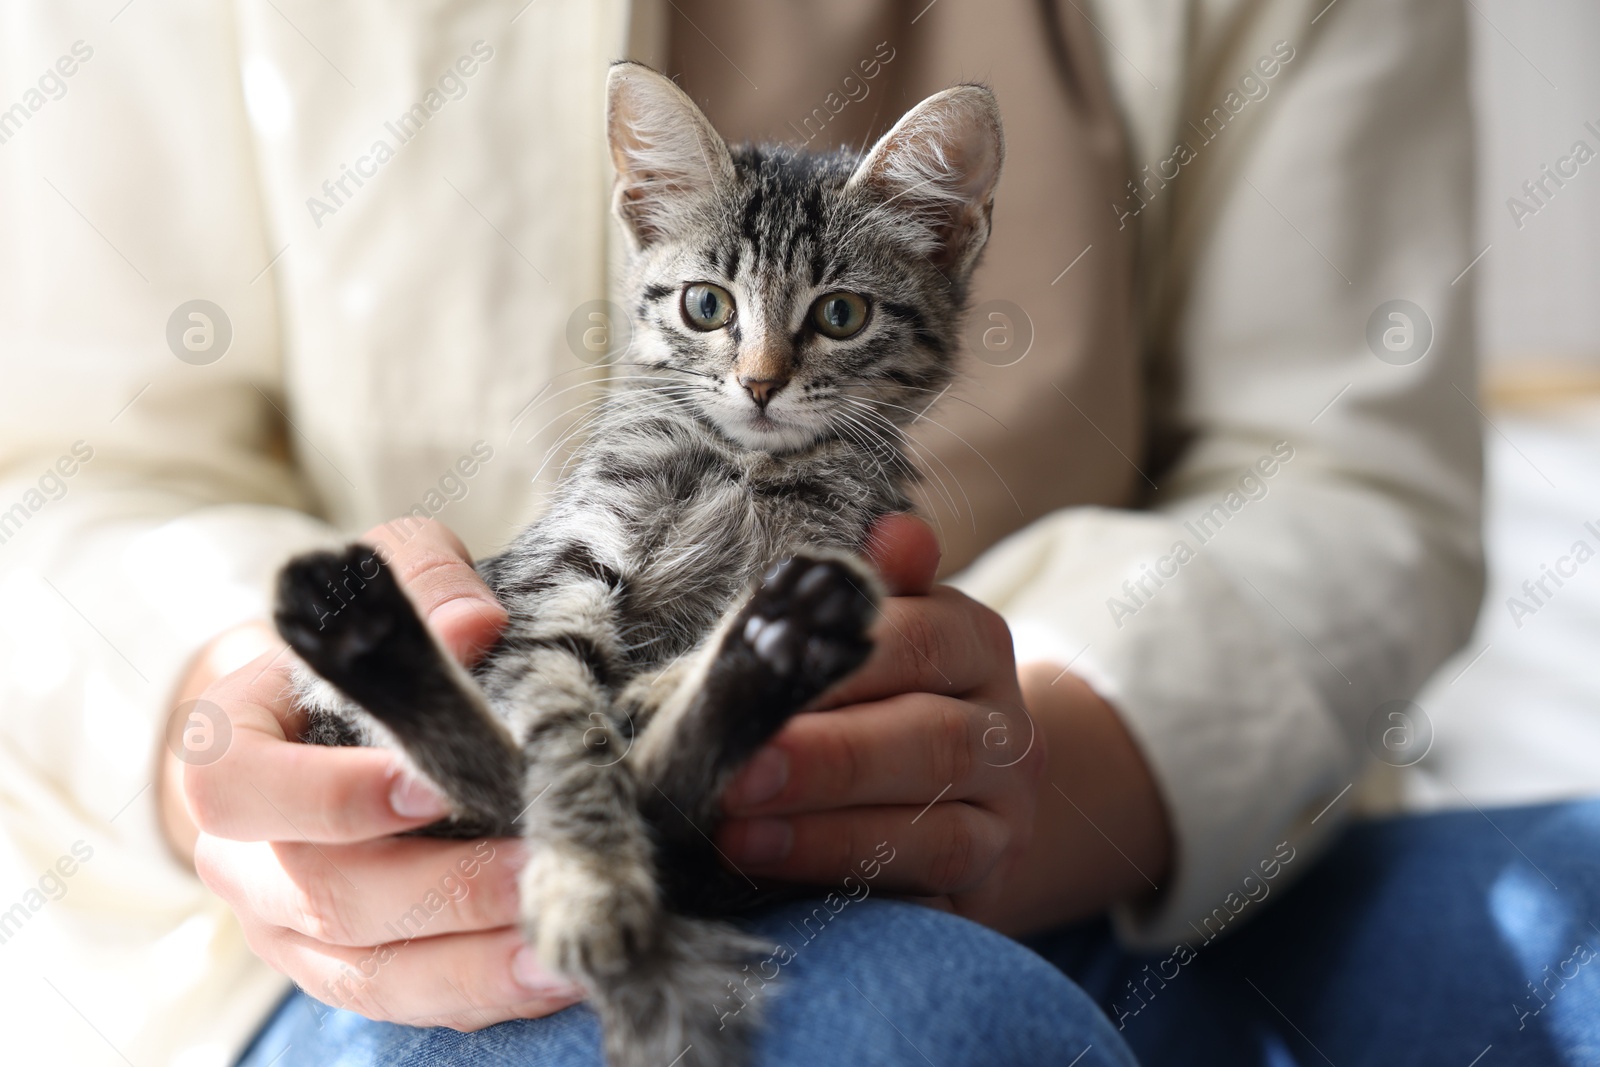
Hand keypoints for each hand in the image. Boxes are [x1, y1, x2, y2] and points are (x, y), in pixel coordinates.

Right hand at [158, 519, 583, 1028]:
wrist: (342, 718)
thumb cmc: (362, 643)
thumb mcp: (383, 578)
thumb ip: (422, 577)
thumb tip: (475, 623)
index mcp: (229, 749)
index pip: (239, 788)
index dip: (330, 796)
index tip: (431, 785)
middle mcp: (244, 853)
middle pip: (323, 896)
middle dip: (441, 892)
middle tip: (536, 870)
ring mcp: (289, 925)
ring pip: (366, 972)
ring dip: (470, 966)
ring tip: (561, 950)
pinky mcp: (345, 968)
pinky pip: (402, 1001)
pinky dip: (476, 993)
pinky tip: (551, 976)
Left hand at [716, 514, 1046, 924]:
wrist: (947, 793)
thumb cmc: (870, 695)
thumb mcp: (865, 633)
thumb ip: (863, 591)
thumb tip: (892, 531)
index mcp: (973, 641)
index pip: (916, 641)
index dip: (838, 665)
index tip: (751, 678)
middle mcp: (1006, 728)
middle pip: (932, 742)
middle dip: (827, 761)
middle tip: (736, 774)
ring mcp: (1004, 815)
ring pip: (937, 830)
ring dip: (830, 836)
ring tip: (739, 836)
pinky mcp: (985, 886)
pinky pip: (931, 894)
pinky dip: (857, 888)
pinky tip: (784, 885)